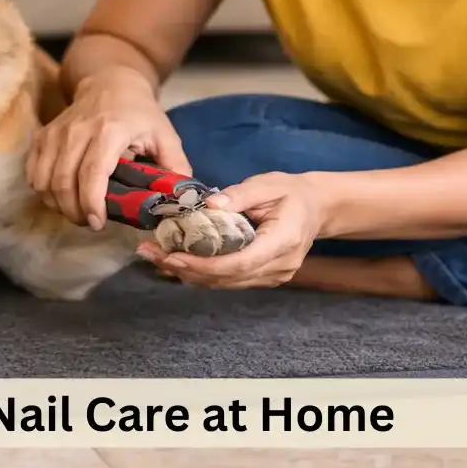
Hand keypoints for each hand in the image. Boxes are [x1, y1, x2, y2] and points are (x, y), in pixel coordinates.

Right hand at [26, 66, 190, 228]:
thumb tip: (181, 202)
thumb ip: (175, 167)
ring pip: (43, 180)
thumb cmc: (140, 113)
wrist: (110, 81)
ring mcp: (56, 133)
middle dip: (74, 211)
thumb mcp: (165, 135)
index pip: (92, 173)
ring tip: (77, 211)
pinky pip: (33, 172)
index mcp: (110, 131)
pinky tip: (60, 196)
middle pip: (63, 182)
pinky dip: (42, 191)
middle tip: (90, 222)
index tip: (97, 223)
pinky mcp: (43, 136)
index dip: (91, 203)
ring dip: (57, 204)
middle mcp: (77, 131)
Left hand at [141, 171, 330, 288]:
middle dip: (185, 269)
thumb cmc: (292, 192)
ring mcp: (272, 277)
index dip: (202, 264)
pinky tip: (177, 259)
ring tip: (155, 255)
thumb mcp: (268, 184)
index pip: (238, 263)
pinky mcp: (264, 278)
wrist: (317, 208)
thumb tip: (208, 203)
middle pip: (226, 278)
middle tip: (149, 253)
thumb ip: (239, 194)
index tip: (171, 255)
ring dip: (188, 273)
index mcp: (282, 242)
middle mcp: (278, 267)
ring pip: (224, 284)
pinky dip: (202, 273)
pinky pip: (229, 281)